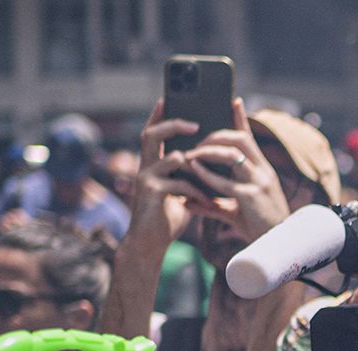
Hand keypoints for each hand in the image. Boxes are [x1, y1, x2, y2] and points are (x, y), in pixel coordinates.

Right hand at [123, 99, 209, 248]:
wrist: (149, 245)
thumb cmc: (166, 218)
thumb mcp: (180, 191)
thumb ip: (189, 175)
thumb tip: (209, 160)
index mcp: (150, 164)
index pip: (152, 132)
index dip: (158, 114)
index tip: (168, 98)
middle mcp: (144, 168)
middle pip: (152, 134)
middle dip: (174, 124)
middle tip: (195, 124)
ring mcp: (146, 180)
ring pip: (172, 158)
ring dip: (197, 165)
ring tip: (213, 173)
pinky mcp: (152, 195)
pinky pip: (180, 184)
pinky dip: (198, 192)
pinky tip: (209, 202)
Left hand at [181, 98, 292, 242]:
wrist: (278, 246)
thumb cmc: (259, 229)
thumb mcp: (236, 211)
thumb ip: (213, 204)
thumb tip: (188, 202)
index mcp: (263, 171)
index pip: (251, 138)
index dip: (241, 118)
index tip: (233, 100)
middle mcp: (263, 172)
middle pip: (241, 140)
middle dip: (217, 135)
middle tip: (197, 140)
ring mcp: (258, 184)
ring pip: (233, 155)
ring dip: (210, 151)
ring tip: (191, 154)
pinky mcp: (251, 198)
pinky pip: (226, 182)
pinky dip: (208, 175)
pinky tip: (194, 170)